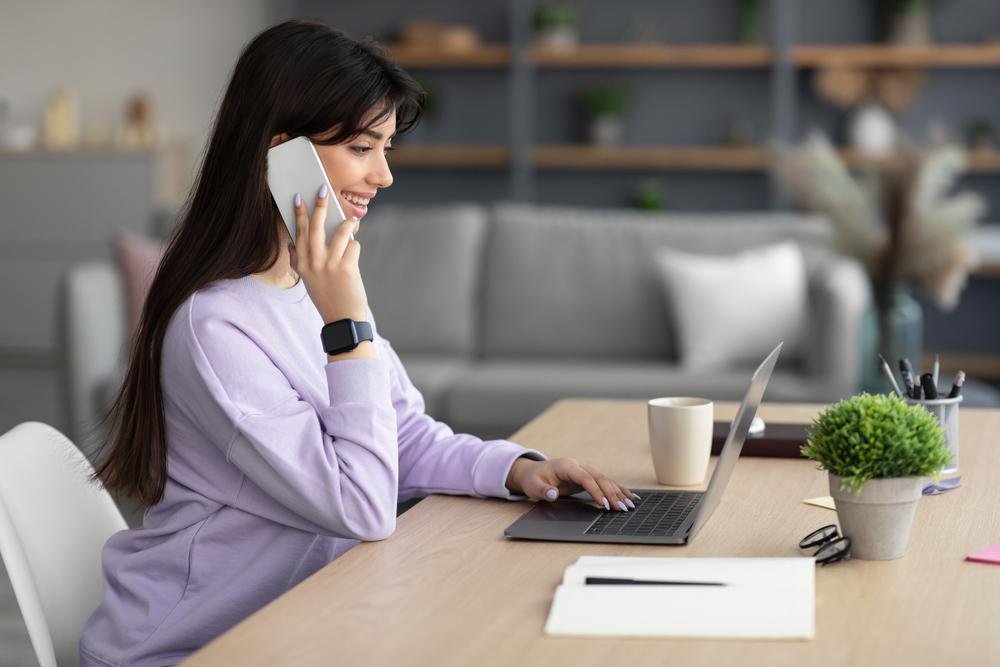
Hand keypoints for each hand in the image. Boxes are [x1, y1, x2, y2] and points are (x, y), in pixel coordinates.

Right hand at [287, 185, 368, 322]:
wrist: (342, 320)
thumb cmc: (327, 298)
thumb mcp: (307, 281)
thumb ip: (298, 263)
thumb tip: (291, 244)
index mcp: (301, 265)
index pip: (298, 233)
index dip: (299, 214)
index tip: (298, 198)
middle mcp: (313, 263)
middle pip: (315, 227)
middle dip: (319, 206)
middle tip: (323, 190)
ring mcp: (330, 265)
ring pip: (340, 233)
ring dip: (347, 224)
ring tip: (351, 221)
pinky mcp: (347, 268)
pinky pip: (354, 246)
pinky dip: (355, 247)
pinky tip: (354, 255)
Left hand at [505, 457, 637, 510]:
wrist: (533, 471)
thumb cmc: (534, 479)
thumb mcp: (534, 486)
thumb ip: (544, 491)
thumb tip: (553, 494)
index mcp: (567, 466)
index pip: (586, 478)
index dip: (596, 491)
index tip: (604, 504)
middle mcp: (579, 465)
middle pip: (599, 478)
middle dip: (612, 493)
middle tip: (621, 508)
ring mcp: (585, 469)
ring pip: (605, 479)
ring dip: (618, 492)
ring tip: (630, 504)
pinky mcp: (588, 476)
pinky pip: (605, 482)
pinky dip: (617, 489)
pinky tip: (629, 496)